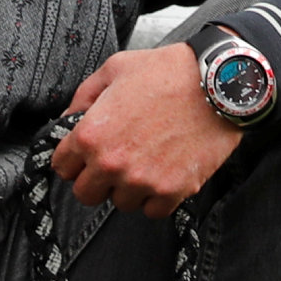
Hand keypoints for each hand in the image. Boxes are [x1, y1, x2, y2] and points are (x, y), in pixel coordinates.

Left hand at [51, 45, 241, 218]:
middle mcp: (112, 163)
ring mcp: (142, 180)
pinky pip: (152, 211)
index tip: (85, 155)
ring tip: (145, 161)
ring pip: (121, 203)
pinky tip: (163, 172)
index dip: (73, 159)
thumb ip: (83, 97)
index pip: (62, 167)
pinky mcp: (172, 191)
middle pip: (85, 194)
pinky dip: (156, 197)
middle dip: (96, 179)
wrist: (218, 83)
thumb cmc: (168, 71)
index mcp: (92, 134)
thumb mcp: (114, 69)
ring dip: (128, 187)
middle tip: (115, 160)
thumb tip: (69, 119)